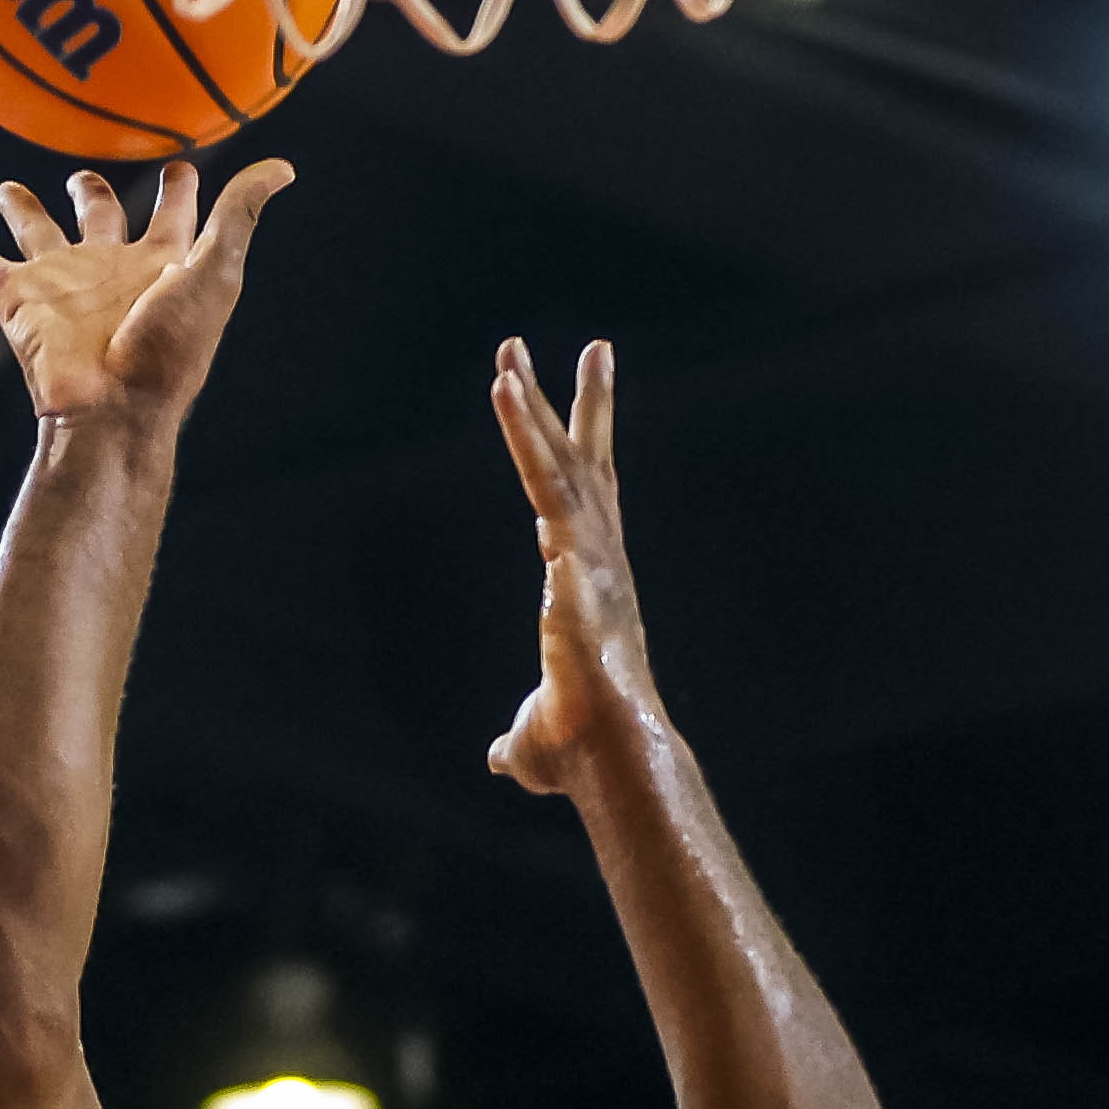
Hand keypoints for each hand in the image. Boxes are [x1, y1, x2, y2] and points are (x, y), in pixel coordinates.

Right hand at [0, 160, 292, 426]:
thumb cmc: (173, 349)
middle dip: (91, 191)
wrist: (115, 409)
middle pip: (97, 216)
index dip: (178, 187)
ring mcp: (60, 284)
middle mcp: (108, 268)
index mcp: (159, 262)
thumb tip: (283, 168)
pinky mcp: (18, 302)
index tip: (182, 163)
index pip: (172, 213)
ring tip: (4, 190)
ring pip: (33, 231)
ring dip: (18, 208)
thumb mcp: (215, 271)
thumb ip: (238, 215)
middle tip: (83, 172)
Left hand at [485, 336, 663, 795]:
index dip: (564, 454)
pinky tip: (506, 394)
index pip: (577, 504)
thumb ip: (520, 736)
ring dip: (530, 413)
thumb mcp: (533, 738)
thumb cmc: (578, 747)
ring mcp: (589, 558)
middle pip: (578, 465)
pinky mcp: (574, 562)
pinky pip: (545, 487)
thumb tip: (503, 759)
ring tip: (505, 360)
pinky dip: (526, 440)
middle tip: (530, 348)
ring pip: (556, 468)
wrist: (605, 755)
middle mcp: (596, 559)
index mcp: (587, 584)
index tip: (554, 414)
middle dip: (560, 404)